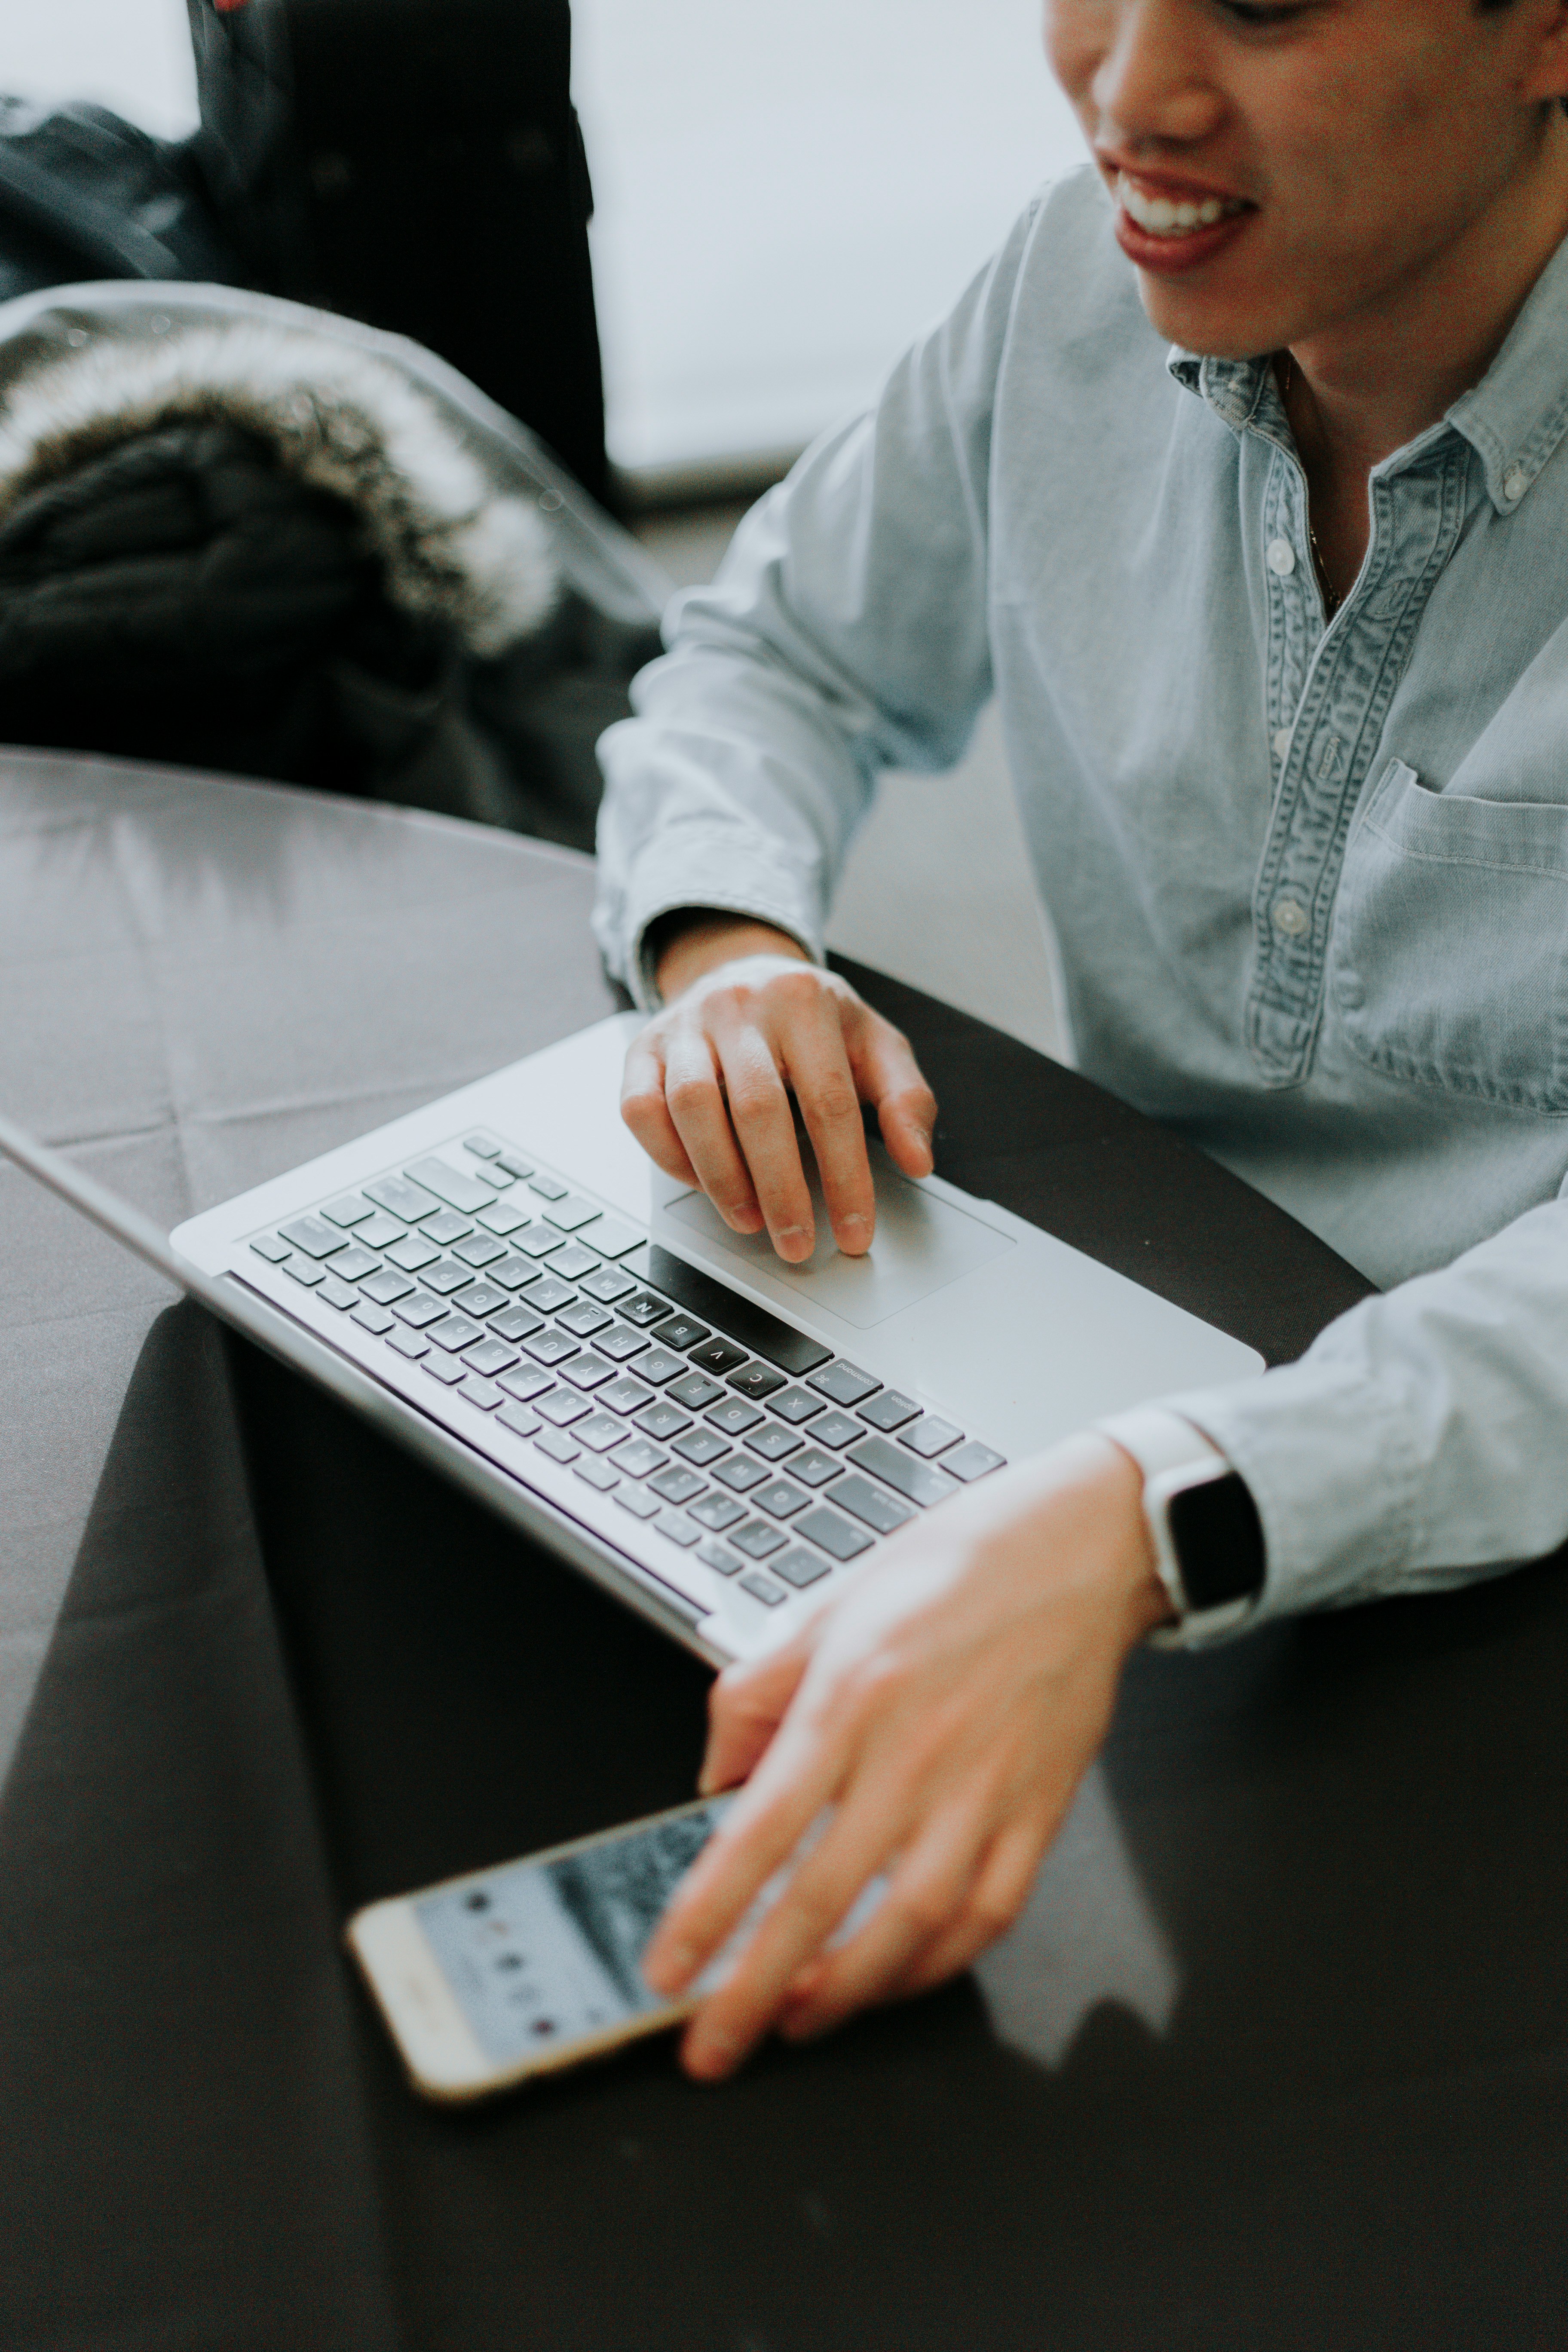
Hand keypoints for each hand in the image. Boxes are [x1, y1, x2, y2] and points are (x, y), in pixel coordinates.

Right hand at [622, 914, 937, 1262]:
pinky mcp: (643, 1047)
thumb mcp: (874, 1043)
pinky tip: (700, 1184)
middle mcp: (740, 1006)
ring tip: (750, 1222)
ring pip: (691, 1107)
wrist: (739, 965)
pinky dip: (668, 1155)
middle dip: (781, 1190)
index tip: (854, 1232)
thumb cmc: (811, 1018)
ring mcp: (684, 1025)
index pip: (830, 1102)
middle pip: (759, 1109)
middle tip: (797, 1244)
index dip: (845, 1176)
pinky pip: (641, 1107)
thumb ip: (906, 1098)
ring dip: (721, 1178)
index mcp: (805, 1002)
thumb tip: (918, 1159)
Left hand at [641, 1433, 1169, 2078]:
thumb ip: (757, 1693)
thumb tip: (716, 1779)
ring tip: (795, 2022)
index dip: (707, 1913)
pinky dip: (935, 1965)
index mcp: (851, 1694)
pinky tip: (893, 1979)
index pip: (760, 1829)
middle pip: (822, 1897)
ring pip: (908, 1925)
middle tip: (714, 2045)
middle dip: (756, 1987)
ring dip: (845, 1992)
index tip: (668, 1970)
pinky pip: (987, 1914)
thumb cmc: (957, 1564)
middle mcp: (916, 1749)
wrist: (1080, 1545)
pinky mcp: (1040, 1809)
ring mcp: (985, 1787)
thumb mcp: (829, 1604)